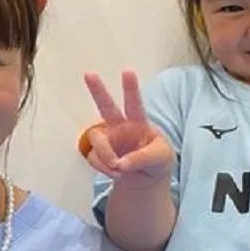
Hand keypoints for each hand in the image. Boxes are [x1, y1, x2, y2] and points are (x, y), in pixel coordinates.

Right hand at [82, 70, 174, 189]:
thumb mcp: (160, 158)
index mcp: (139, 122)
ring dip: (105, 155)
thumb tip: (119, 164)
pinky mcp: (99, 154)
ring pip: (96, 138)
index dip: (131, 88)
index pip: (135, 103)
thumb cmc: (157, 160)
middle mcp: (120, 126)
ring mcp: (108, 139)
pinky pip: (94, 158)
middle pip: (106, 106)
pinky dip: (103, 168)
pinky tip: (116, 173)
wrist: (147, 179)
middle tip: (89, 74)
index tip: (128, 71)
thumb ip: (142, 158)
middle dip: (98, 90)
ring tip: (118, 168)